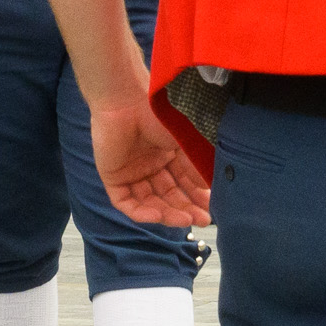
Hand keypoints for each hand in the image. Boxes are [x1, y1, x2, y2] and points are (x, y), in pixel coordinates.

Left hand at [93, 98, 211, 227]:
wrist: (126, 103)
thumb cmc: (157, 116)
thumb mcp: (184, 144)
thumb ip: (194, 167)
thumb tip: (208, 188)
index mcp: (167, 155)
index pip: (183, 183)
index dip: (197, 197)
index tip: (212, 210)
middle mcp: (149, 166)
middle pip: (167, 196)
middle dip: (185, 209)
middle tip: (202, 221)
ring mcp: (130, 173)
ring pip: (149, 202)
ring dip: (167, 214)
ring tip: (185, 221)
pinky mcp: (112, 178)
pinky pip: (126, 202)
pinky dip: (141, 212)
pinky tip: (159, 216)